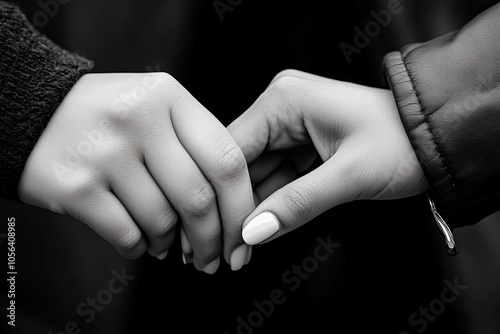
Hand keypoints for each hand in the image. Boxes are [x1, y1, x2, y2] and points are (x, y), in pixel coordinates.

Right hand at [18, 73, 253, 272]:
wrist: (31, 110)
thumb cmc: (110, 116)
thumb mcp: (156, 107)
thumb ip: (195, 144)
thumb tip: (228, 210)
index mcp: (170, 96)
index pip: (227, 160)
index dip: (242, 208)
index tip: (244, 237)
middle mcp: (139, 119)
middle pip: (198, 198)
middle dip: (213, 241)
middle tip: (214, 260)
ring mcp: (104, 152)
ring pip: (162, 221)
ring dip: (171, 244)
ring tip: (168, 245)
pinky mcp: (74, 186)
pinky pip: (127, 235)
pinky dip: (140, 247)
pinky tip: (140, 242)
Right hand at [228, 70, 428, 245]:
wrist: (439, 135)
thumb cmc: (404, 142)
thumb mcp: (350, 176)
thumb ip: (297, 204)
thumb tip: (251, 233)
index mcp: (284, 99)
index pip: (234, 150)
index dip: (224, 196)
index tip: (222, 237)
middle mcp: (280, 104)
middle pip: (241, 162)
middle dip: (237, 206)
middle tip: (228, 250)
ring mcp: (290, 121)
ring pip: (257, 170)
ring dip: (253, 207)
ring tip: (241, 246)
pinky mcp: (301, 137)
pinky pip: (276, 171)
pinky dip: (272, 199)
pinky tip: (264, 225)